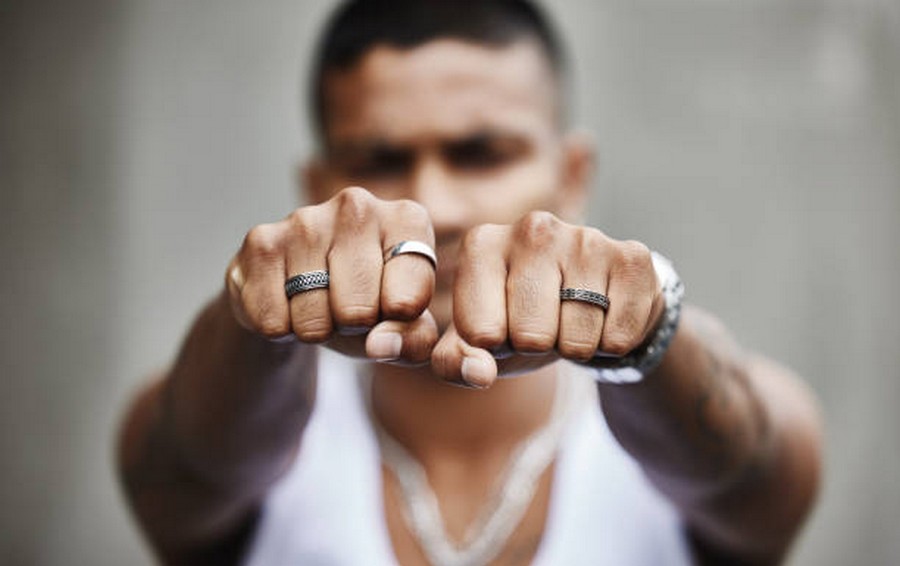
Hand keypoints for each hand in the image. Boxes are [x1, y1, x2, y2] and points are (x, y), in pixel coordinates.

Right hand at [225, 187, 438, 362]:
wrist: (303, 291)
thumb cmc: (368, 302)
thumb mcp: (404, 326)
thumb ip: (415, 340)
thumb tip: (382, 345)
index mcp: (406, 219)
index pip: (408, 301)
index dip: (394, 324)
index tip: (391, 308)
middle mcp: (357, 206)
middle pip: (358, 312)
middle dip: (352, 328)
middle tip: (349, 309)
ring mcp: (305, 220)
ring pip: (313, 320)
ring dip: (315, 330)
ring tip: (319, 304)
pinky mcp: (262, 241)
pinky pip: (273, 321)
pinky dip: (280, 329)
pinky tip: (287, 301)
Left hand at [432, 211, 664, 387]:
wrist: (588, 300)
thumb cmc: (519, 319)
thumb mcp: (477, 342)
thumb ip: (454, 362)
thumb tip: (478, 373)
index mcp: (482, 244)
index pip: (481, 333)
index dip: (495, 346)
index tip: (502, 327)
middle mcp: (532, 228)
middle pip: (532, 336)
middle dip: (538, 347)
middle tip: (544, 325)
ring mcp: (585, 238)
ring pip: (577, 338)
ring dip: (577, 347)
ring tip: (573, 321)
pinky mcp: (631, 257)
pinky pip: (618, 337)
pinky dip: (612, 344)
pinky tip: (605, 316)